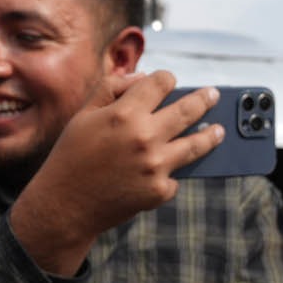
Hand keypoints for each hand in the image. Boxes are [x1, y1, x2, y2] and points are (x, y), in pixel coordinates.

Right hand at [10, 73, 222, 274]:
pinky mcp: (160, 190)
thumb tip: (143, 78)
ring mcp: (156, 165)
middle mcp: (144, 137)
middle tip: (213, 95)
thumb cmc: (72, 155)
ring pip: (197, 144)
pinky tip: (163, 171)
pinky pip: (175, 175)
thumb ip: (111, 89)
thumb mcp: (83, 115)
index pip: (160, 83)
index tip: (170, 81)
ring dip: (211, 134)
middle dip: (204, 99)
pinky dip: (169, 172)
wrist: (65, 204)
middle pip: (188, 110)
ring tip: (218, 130)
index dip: (167, 79)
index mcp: (124, 113)